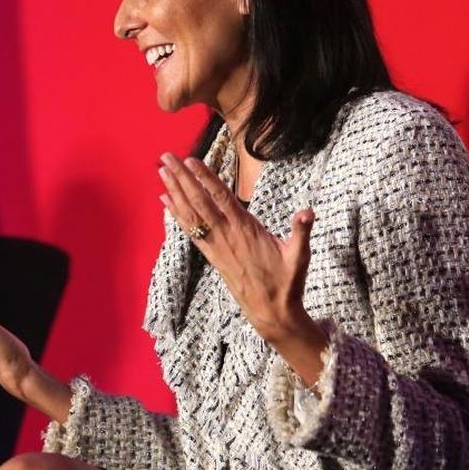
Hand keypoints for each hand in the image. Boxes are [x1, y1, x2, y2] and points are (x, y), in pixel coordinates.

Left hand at [157, 153, 326, 383]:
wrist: (271, 312)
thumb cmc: (287, 281)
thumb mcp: (300, 256)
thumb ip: (301, 231)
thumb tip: (307, 212)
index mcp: (246, 230)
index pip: (222, 199)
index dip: (206, 179)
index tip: (191, 161)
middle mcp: (226, 235)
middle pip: (199, 202)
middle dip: (181, 178)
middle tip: (165, 157)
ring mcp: (216, 245)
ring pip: (191, 214)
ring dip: (175, 192)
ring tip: (161, 172)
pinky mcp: (212, 256)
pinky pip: (190, 231)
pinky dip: (177, 214)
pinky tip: (166, 201)